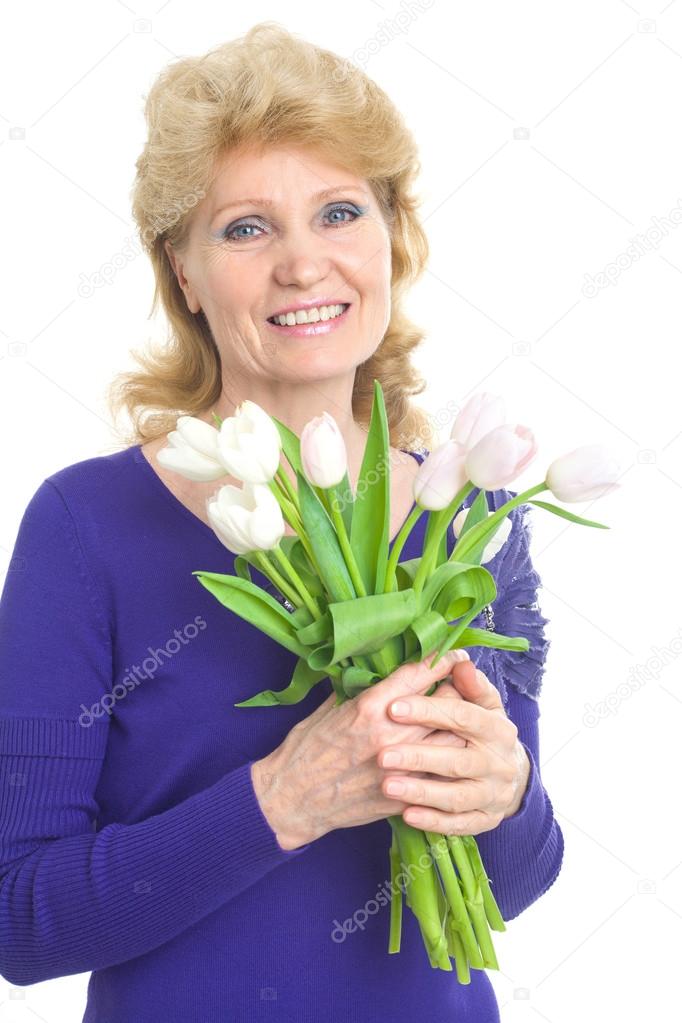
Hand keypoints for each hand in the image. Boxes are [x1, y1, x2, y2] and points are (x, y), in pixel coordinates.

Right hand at [250, 649, 472, 849]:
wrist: (293, 799)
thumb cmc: (306, 748)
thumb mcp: (329, 707)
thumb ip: (361, 689)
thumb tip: (380, 671)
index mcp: (371, 706)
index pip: (421, 672)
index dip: (444, 658)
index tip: (455, 653)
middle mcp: (391, 733)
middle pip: (446, 703)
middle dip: (458, 691)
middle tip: (460, 688)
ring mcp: (401, 767)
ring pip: (454, 739)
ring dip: (460, 728)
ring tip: (460, 722)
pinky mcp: (405, 795)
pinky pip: (443, 776)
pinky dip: (450, 762)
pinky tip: (450, 756)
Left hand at [376, 658, 530, 835]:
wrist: (511, 775)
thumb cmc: (484, 731)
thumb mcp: (483, 704)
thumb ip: (470, 684)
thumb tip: (460, 662)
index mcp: (498, 728)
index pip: (462, 716)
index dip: (428, 710)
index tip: (393, 708)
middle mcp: (499, 763)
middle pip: (457, 760)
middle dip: (419, 757)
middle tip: (382, 756)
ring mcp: (494, 795)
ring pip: (456, 796)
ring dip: (421, 792)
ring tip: (387, 786)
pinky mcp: (485, 820)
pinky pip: (458, 824)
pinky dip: (433, 821)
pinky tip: (406, 814)